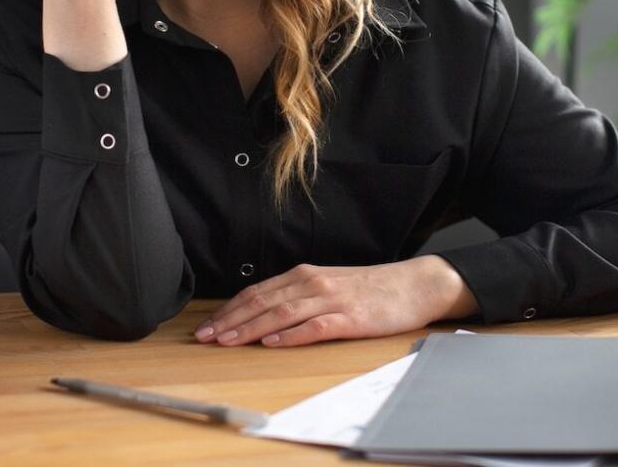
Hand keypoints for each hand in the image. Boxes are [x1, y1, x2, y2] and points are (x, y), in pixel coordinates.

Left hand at [193, 256, 477, 347]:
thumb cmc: (369, 288)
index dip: (229, 309)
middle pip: (263, 302)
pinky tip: (274, 342)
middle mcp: (313, 283)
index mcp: (305, 275)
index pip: (257, 292)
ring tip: (228, 340)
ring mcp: (331, 300)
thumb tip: (262, 312)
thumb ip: (297, 294)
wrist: (413, 285)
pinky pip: (316, 326)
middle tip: (204, 337)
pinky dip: (292, 334)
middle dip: (230, 320)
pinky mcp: (351, 318)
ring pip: (282, 313)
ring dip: (251, 328)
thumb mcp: (327, 284)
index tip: (207, 326)